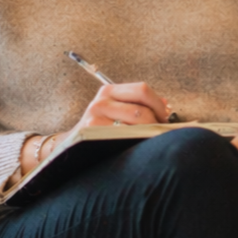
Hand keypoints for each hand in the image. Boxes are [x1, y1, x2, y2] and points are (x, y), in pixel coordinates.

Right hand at [18, 84, 172, 177]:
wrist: (69, 146)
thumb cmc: (99, 128)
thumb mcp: (116, 110)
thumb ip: (140, 105)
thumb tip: (167, 105)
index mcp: (109, 90)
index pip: (142, 90)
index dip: (159, 104)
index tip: (166, 116)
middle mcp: (101, 101)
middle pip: (141, 110)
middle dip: (156, 123)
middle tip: (160, 132)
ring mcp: (95, 118)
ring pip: (134, 126)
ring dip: (147, 135)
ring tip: (149, 140)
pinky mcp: (92, 134)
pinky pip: (122, 138)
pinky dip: (134, 143)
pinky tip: (135, 147)